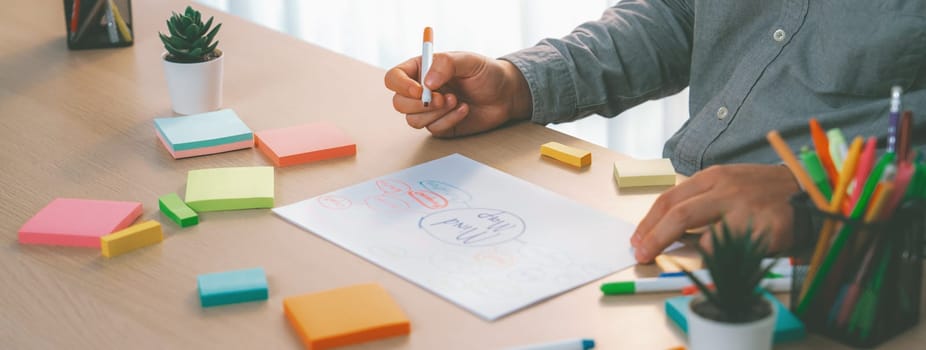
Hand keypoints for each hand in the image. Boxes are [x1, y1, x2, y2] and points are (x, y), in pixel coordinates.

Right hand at [384, 51, 531, 136]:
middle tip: (443, 98)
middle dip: (420, 104)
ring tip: (456, 101)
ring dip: (435, 113)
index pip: (394, 78)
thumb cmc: (486, 73)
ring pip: (413, 120)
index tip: (419, 90)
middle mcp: (421, 90)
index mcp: (421, 69)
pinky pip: (433, 129)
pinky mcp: (440, 125)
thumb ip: (446, 64)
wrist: (505, 95)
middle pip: (399, 103)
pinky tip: (464, 109)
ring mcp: (429, 110)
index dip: (401, 85)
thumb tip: (426, 82)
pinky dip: (449, 120)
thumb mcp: (469, 61)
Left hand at [630, 164, 800, 262]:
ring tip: (682, 261)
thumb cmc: (762, 192)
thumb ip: (700, 201)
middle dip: (655, 238)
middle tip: (642, 256)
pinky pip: (737, 251)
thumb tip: (664, 229)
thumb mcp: (728, 185)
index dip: (648, 222)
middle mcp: (727, 189)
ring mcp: (747, 208)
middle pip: (680, 215)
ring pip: (707, 237)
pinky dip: (724, 260)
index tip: (637, 240)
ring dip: (691, 254)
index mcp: (713, 177)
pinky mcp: (767, 227)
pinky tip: (724, 260)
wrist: (810, 190)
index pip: (670, 198)